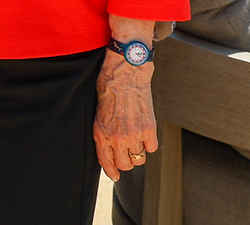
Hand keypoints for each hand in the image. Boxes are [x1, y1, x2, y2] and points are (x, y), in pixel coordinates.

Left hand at [93, 52, 156, 180]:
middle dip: (125, 161)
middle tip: (126, 151)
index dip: (111, 171)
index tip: (115, 175)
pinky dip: (149, 142)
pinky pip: (152, 148)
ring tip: (135, 138)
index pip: (106, 162)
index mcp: (101, 133)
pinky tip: (144, 131)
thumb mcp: (98, 113)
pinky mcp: (149, 129)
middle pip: (125, 165)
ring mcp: (134, 135)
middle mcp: (117, 137)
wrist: (124, 73)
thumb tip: (110, 150)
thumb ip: (104, 133)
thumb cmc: (109, 88)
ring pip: (139, 158)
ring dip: (138, 151)